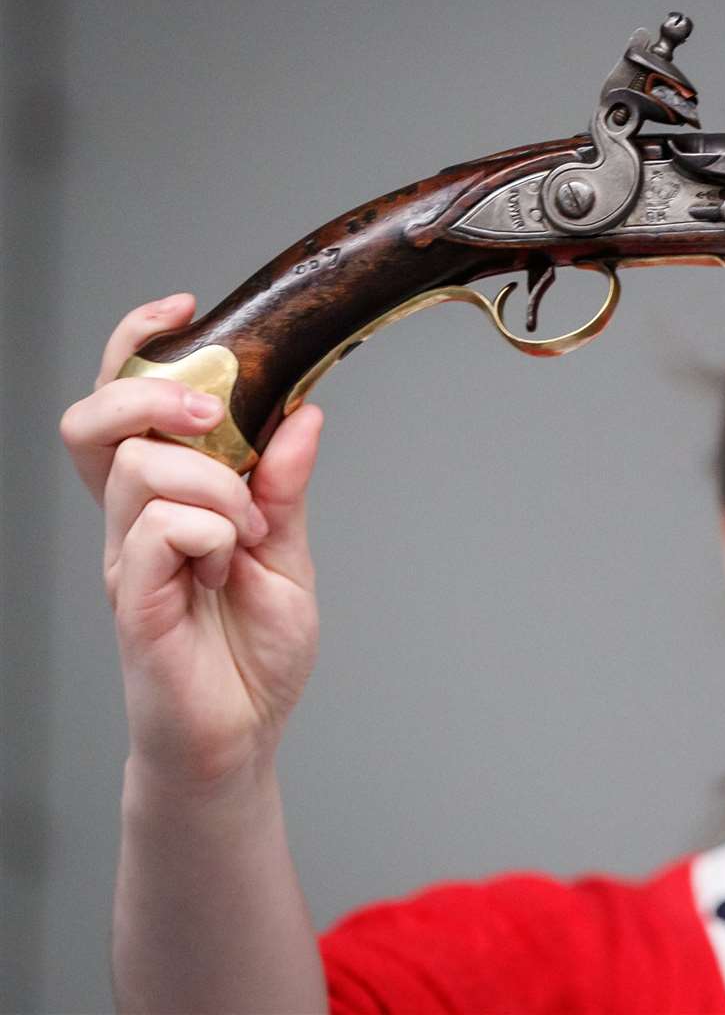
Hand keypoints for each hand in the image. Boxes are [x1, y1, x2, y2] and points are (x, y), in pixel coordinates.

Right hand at [61, 293, 326, 786]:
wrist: (241, 737)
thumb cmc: (253, 654)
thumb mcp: (289, 554)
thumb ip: (286, 486)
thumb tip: (304, 413)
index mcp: (166, 500)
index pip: (124, 403)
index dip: (138, 346)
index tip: (182, 309)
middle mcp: (132, 521)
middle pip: (96, 421)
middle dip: (157, 399)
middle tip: (215, 429)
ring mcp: (126, 559)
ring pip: (142, 468)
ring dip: (216, 487)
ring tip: (247, 538)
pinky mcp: (132, 601)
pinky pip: (157, 530)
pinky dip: (210, 533)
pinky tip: (229, 567)